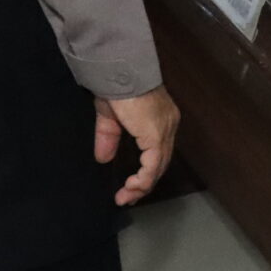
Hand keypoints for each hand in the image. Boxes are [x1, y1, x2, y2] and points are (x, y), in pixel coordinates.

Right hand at [95, 87, 180, 206]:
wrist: (118, 72)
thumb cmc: (115, 87)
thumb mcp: (109, 117)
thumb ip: (109, 138)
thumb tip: (103, 159)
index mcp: (160, 119)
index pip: (158, 151)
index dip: (146, 170)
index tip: (131, 186)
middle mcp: (168, 125)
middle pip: (161, 162)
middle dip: (144, 183)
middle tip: (128, 197)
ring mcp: (164, 130)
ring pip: (158, 167)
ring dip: (142, 186)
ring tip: (126, 197)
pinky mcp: (156, 135)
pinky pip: (153, 165)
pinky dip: (143, 179)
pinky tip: (131, 187)